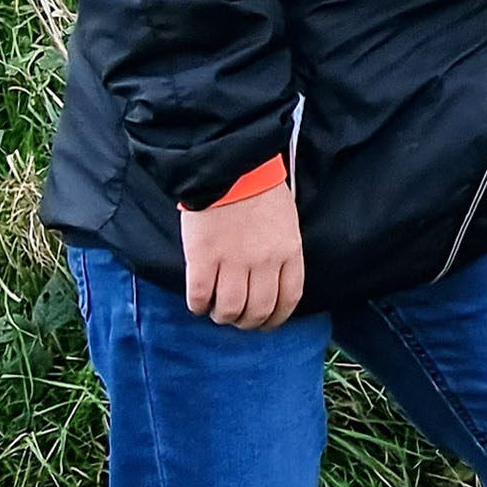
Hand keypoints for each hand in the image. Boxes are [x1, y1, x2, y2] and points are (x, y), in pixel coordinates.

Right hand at [180, 186, 305, 328]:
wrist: (228, 163)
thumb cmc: (259, 186)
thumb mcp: (285, 220)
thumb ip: (282, 251)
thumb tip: (272, 279)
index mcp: (288, 252)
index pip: (289, 300)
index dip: (277, 318)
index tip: (266, 323)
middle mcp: (264, 262)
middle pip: (259, 311)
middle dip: (248, 322)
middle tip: (238, 318)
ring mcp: (233, 262)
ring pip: (230, 310)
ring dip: (222, 316)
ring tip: (216, 310)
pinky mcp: (204, 258)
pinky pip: (200, 297)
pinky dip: (198, 305)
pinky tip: (198, 302)